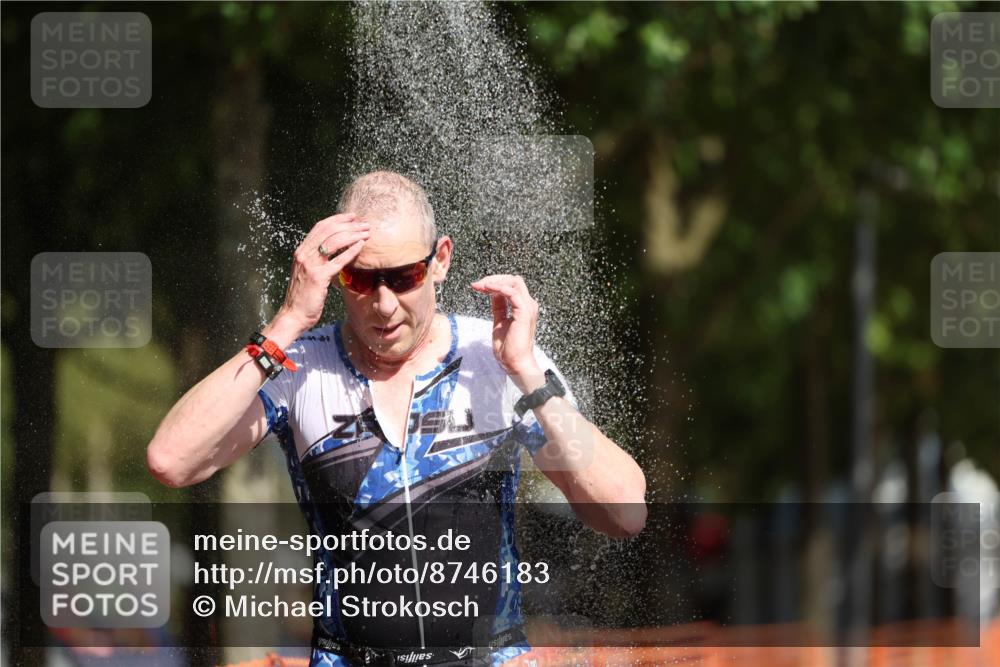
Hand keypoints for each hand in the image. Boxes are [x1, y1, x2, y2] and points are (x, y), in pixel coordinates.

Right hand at [272, 213, 369, 335]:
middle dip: (349, 224)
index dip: (337, 219)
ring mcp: (310, 265)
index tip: (352, 217)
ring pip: (333, 241)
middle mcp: (304, 254)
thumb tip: (334, 251)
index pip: (320, 227)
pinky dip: (351, 251)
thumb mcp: (307, 273)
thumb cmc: (303, 297)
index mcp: (301, 251)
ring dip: (352, 235)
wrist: (293, 315)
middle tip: (365, 224)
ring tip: (366, 234)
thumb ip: (317, 260)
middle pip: (328, 230)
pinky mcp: (318, 277)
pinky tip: (361, 246)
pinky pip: (338, 260)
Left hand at [470, 274, 542, 388]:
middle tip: (478, 284)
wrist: (515, 363)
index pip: (510, 286)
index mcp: (523, 307)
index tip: (478, 286)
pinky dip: (499, 287)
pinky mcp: (524, 312)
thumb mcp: (499, 322)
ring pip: (513, 282)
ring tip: (481, 286)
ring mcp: (527, 307)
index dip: (494, 282)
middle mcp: (528, 305)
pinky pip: (512, 292)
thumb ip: (498, 307)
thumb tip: (492, 294)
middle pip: (513, 280)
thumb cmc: (508, 348)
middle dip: (494, 279)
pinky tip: (488, 288)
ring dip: (495, 281)